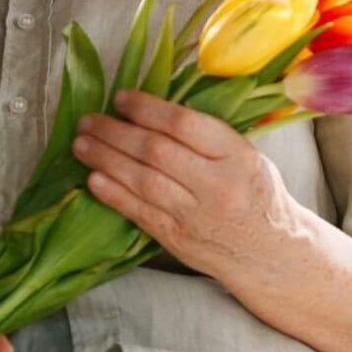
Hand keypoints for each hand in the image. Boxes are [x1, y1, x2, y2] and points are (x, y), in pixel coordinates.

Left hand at [75, 90, 307, 284]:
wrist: (270, 253)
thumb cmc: (255, 194)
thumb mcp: (246, 156)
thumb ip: (206, 137)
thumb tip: (151, 110)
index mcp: (237, 156)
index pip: (185, 124)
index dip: (147, 109)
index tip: (120, 98)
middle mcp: (217, 185)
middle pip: (156, 152)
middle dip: (116, 133)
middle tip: (88, 120)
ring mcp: (196, 216)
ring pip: (143, 181)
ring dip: (106, 159)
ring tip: (81, 144)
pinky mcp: (178, 239)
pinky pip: (140, 212)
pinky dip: (113, 194)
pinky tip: (92, 179)